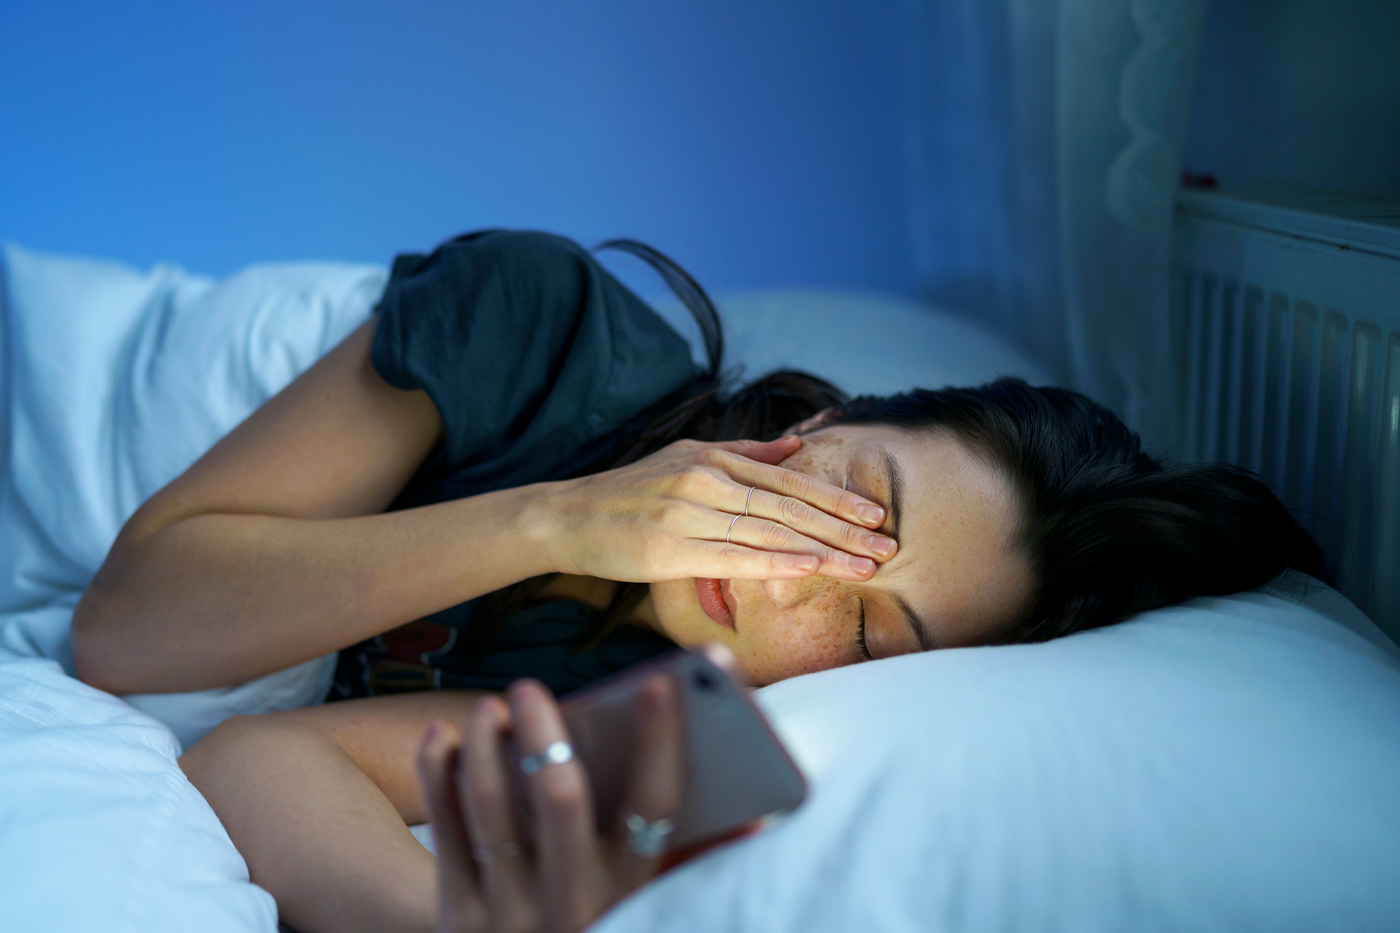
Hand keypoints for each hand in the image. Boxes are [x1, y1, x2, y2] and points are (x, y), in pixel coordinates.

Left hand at [416, 676, 683, 932]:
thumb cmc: (588, 924)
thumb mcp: (634, 904)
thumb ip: (672, 852)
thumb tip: (734, 808)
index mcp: (629, 891)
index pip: (656, 805)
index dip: (662, 742)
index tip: (658, 684)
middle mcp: (573, 903)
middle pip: (560, 796)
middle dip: (544, 731)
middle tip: (529, 688)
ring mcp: (510, 913)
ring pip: (490, 804)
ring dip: (484, 743)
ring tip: (488, 709)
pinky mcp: (459, 917)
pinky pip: (444, 828)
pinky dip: (437, 772)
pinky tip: (440, 737)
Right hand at [536, 435, 896, 582]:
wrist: (569, 516)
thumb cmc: (630, 492)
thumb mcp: (685, 456)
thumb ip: (742, 453)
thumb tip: (793, 446)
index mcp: (713, 459)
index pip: (788, 480)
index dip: (836, 498)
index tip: (875, 514)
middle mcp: (706, 481)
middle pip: (789, 508)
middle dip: (844, 528)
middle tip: (887, 545)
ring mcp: (689, 514)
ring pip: (770, 533)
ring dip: (823, 550)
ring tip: (864, 565)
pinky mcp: (670, 549)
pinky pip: (734, 556)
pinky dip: (776, 561)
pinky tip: (811, 566)